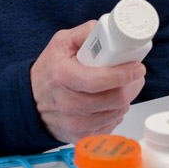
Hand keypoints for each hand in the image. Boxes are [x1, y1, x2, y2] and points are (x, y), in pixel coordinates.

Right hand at [30, 21, 145, 142]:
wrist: (30, 102)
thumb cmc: (49, 71)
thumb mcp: (61, 43)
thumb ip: (86, 33)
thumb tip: (110, 31)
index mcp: (63, 76)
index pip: (98, 80)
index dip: (122, 75)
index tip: (137, 68)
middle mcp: (68, 104)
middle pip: (114, 99)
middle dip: (131, 85)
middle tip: (135, 75)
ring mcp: (74, 124)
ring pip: (116, 112)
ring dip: (125, 99)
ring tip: (119, 87)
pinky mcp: (80, 137)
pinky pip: (111, 125)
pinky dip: (115, 113)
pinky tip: (108, 103)